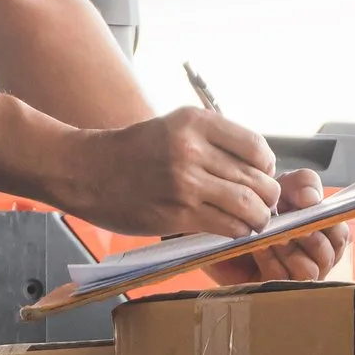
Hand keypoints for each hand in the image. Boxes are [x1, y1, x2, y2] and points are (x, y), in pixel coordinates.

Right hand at [51, 106, 280, 237]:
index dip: (267, 167)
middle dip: (266, 197)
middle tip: (260, 204)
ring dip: (257, 218)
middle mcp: (193, 150)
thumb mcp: (175, 128)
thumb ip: (214, 142)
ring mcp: (186, 183)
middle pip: (257, 180)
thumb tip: (259, 169)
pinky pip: (227, 226)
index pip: (257, 147)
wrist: (88, 170)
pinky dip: (238, 231)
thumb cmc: (135, 151)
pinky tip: (232, 229)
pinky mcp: (179, 214)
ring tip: (252, 220)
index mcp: (196, 122)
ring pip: (248, 206)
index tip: (260, 176)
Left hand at [208, 168, 351, 284]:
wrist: (218, 225)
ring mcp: (297, 277)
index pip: (342, 235)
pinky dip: (272, 262)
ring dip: (289, 250)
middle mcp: (315, 258)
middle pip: (329, 254)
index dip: (329, 224)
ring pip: (311, 270)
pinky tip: (259, 249)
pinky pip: (285, 280)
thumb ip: (303, 183)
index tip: (306, 208)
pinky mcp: (275, 290)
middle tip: (287, 224)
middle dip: (308, 236)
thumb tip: (313, 198)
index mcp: (324, 234)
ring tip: (270, 237)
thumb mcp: (283, 186)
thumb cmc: (257, 207)